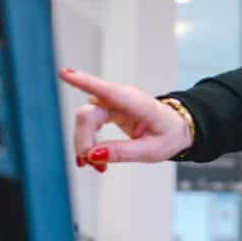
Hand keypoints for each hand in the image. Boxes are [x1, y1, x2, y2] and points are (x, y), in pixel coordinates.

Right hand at [58, 68, 191, 171]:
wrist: (176, 129)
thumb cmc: (168, 136)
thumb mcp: (152, 151)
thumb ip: (123, 152)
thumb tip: (92, 155)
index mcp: (139, 105)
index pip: (109, 92)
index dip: (85, 82)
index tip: (65, 73)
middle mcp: (122, 98)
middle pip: (88, 115)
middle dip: (83, 141)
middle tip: (91, 165)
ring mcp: (113, 101)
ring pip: (84, 119)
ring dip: (84, 144)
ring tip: (97, 166)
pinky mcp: (107, 109)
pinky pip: (88, 123)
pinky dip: (88, 142)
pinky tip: (94, 159)